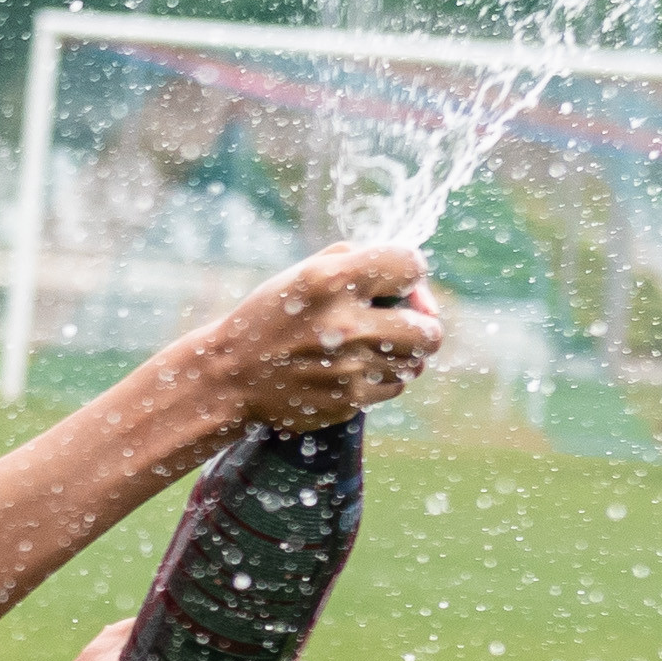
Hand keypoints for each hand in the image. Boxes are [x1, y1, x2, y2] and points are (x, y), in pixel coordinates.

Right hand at [161, 244, 441, 435]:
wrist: (232, 376)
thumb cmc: (273, 316)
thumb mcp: (306, 272)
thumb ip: (360, 261)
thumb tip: (413, 280)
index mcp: (333, 280)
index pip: (411, 265)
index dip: (410, 272)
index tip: (396, 282)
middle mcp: (346, 324)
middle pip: (430, 329)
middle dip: (421, 322)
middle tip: (400, 321)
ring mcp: (350, 367)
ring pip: (416, 361)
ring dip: (402, 352)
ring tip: (371, 345)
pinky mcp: (349, 399)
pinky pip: (394, 386)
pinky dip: (382, 376)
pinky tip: (354, 367)